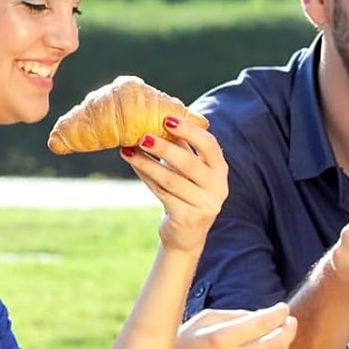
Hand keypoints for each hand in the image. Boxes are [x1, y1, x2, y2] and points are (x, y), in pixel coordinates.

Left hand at [120, 119, 228, 254]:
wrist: (187, 234)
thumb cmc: (186, 191)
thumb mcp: (189, 169)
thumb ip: (181, 146)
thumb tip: (159, 114)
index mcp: (220, 170)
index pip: (209, 146)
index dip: (190, 131)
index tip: (167, 118)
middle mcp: (218, 187)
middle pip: (189, 163)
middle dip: (164, 147)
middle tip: (141, 135)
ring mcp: (205, 204)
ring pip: (171, 180)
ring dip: (147, 163)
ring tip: (128, 150)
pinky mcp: (188, 218)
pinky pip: (162, 193)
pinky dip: (146, 177)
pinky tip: (134, 165)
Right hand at [166, 303, 297, 348]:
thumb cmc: (185, 340)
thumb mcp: (206, 319)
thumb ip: (238, 316)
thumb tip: (266, 316)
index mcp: (220, 339)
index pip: (261, 324)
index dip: (278, 314)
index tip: (284, 307)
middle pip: (274, 346)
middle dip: (287, 331)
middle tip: (291, 321)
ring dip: (283, 346)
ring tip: (284, 332)